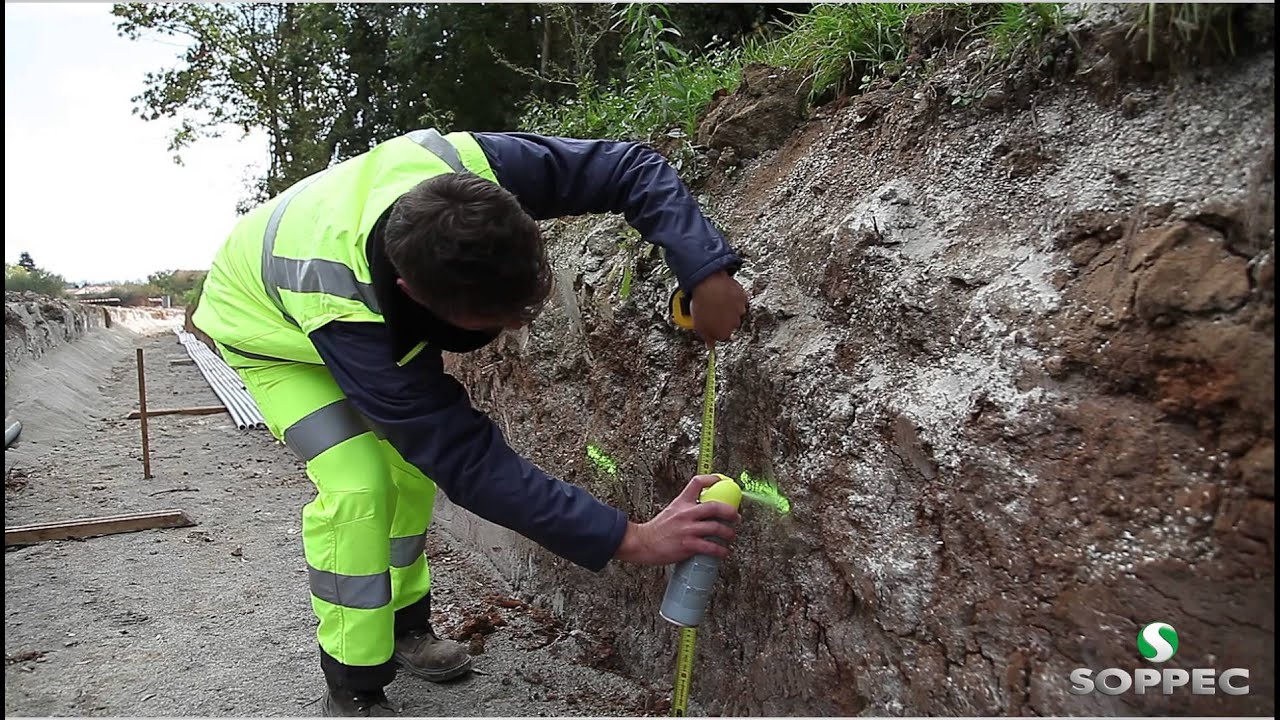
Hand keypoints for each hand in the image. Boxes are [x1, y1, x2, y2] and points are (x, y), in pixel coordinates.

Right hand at [614, 475, 740, 564]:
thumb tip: (705, 510)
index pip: (697, 483)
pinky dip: (721, 551)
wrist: (642, 543)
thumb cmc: (657, 530)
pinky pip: (711, 547)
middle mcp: (686, 514)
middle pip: (714, 506)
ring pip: (716, 528)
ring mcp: (687, 529)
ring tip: (731, 536)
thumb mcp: (671, 511)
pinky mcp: (688, 545)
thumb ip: (686, 509)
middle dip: (730, 511)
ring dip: (728, 533)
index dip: (713, 479)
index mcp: (681, 503)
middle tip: (736, 516)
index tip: (723, 481)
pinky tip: (723, 552)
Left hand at [689, 271, 747, 343]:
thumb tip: (710, 345)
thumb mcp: (698, 325)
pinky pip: (739, 300)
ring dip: (729, 308)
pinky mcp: (743, 298)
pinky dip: (733, 298)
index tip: (710, 324)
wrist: (709, 285)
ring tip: (717, 301)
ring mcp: (740, 310)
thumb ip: (706, 337)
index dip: (715, 329)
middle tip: (713, 311)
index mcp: (724, 333)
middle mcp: (735, 324)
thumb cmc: (702, 305)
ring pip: (735, 312)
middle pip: (730, 324)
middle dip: (723, 319)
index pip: (722, 336)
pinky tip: (724, 295)